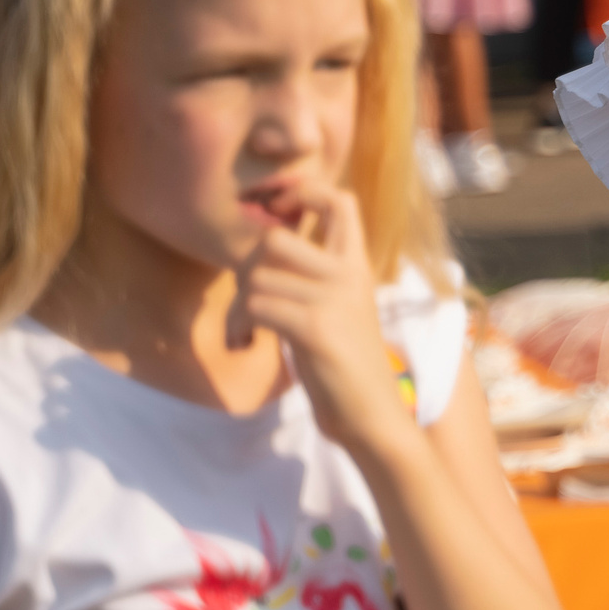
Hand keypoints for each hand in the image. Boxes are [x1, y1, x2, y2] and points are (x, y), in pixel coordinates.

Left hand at [234, 190, 409, 453]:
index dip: (302, 193)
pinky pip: (255, 306)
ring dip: (236, 308)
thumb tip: (264, 252)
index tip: (277, 215)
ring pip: (256, 276)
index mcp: (357, 266)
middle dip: (246, 269)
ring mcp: (334, 299)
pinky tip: (246, 346)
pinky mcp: (316, 328)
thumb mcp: (336, 309)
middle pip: (275, 239)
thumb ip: (312, 278)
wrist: (372, 416)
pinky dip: (239, 327)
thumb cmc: (345, 366)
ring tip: (243, 332)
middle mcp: (349, 274)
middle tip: (248, 301)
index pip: (340, 200)